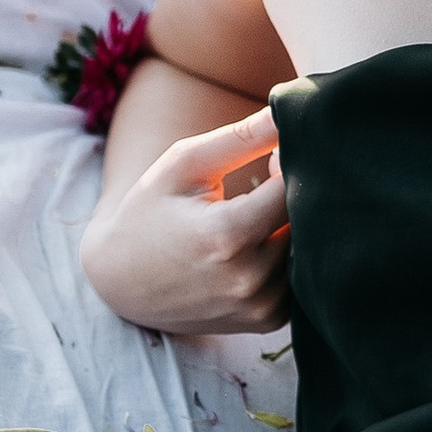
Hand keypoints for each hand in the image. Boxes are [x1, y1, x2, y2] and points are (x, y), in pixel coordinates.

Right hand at [82, 110, 291, 334]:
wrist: (121, 282)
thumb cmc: (150, 211)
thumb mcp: (184, 164)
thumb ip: (241, 137)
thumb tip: (290, 109)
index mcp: (227, 236)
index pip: (295, 188)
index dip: (292, 164)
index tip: (274, 156)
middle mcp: (250, 279)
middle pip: (309, 222)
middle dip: (301, 194)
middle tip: (272, 181)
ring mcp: (261, 306)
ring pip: (309, 251)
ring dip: (298, 226)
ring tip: (262, 211)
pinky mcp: (268, 322)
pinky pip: (301, 278)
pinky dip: (292, 256)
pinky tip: (262, 241)